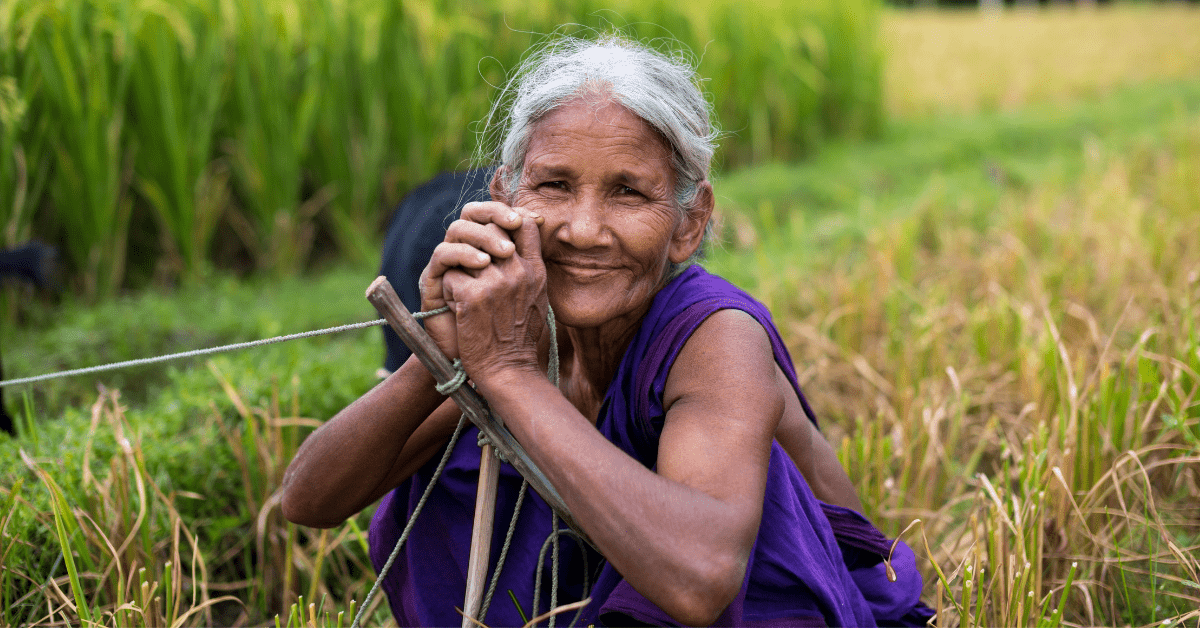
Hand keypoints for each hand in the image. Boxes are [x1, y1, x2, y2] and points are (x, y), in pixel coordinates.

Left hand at [440, 205, 547, 385]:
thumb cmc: (519, 338)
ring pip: (467, 251)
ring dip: (460, 269)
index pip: (525, 224)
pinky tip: (456, 308)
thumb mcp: (537, 298)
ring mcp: (495, 283)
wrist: (507, 370)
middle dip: (476, 242)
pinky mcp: (472, 296)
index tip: (496, 232)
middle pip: (492, 230)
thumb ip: (530, 270)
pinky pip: (451, 275)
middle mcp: (518, 272)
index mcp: (536, 271)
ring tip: (462, 290)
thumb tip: (518, 243)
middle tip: (471, 265)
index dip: (508, 220)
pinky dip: (448, 290)